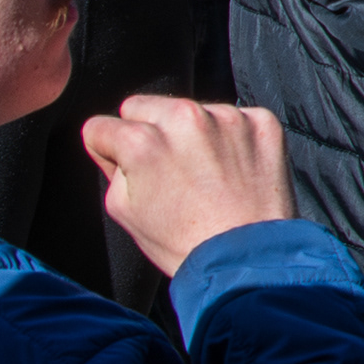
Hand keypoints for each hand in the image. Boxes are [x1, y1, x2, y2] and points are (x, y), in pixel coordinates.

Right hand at [83, 96, 294, 276]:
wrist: (247, 257)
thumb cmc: (183, 242)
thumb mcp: (123, 209)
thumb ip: (113, 166)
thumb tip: (115, 143)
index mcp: (142, 140)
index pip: (101, 126)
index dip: (107, 150)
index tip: (124, 167)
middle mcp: (185, 119)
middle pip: (144, 106)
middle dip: (146, 131)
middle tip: (164, 170)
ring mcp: (228, 117)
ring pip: (190, 109)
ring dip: (190, 133)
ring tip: (203, 175)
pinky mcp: (262, 122)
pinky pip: (234, 118)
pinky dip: (231, 138)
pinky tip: (232, 170)